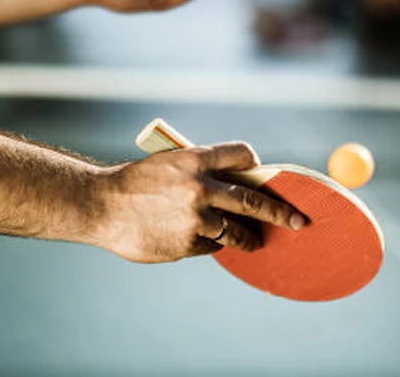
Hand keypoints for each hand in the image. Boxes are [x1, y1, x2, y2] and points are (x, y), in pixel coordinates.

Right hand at [95, 143, 304, 263]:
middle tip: (298, 221)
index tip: (262, 172)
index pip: (242, 155)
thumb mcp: (168, 164)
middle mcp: (200, 187)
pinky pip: (212, 245)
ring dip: (249, 236)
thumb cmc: (136, 182)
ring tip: (254, 240)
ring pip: (237, 230)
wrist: (101, 206)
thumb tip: (238, 184)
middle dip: (280, 213)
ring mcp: (195, 218)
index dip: (255, 163)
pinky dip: (210, 243)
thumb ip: (200, 171)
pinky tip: (196, 238)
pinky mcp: (188, 244)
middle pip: (253, 199)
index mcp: (195, 159)